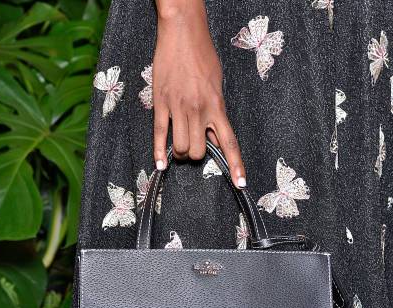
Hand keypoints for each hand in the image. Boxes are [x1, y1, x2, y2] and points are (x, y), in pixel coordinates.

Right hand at [153, 0, 245, 187]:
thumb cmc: (202, 55)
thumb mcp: (217, 84)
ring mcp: (178, 108)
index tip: (240, 184)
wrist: (182, 31)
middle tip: (193, 147)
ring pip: (180, 148)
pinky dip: (160, 152)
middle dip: (195, 156)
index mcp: (217, 106)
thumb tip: (216, 137)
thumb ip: (217, 112)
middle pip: (198, 152)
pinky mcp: (161, 103)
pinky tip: (161, 164)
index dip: (236, 165)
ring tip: (179, 145)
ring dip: (179, 153)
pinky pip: (159, 134)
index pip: (229, 143)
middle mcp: (199, 110)